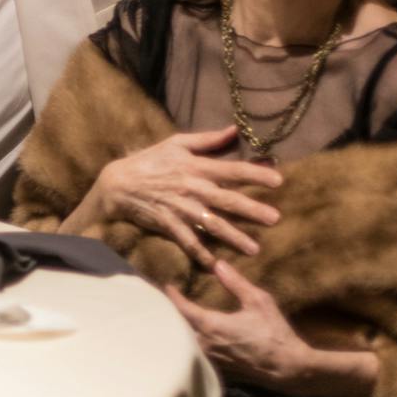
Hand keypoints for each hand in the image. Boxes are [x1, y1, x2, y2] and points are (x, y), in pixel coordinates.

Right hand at [67, 125, 280, 263]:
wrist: (117, 184)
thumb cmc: (150, 161)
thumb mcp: (177, 143)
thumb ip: (208, 139)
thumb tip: (235, 129)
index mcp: (197, 167)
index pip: (232, 170)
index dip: (255, 174)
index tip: (278, 180)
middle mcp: (192, 188)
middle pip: (227, 200)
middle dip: (252, 210)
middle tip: (275, 219)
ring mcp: (180, 209)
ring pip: (212, 225)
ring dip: (234, 237)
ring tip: (254, 249)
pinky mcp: (169, 225)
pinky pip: (188, 242)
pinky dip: (201, 255)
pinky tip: (215, 266)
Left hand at [167, 261, 375, 396]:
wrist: (287, 368)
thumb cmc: (274, 333)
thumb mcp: (258, 302)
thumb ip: (236, 283)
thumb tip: (218, 264)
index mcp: (210, 326)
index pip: (180, 308)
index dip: (170, 295)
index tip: (165, 284)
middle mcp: (203, 344)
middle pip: (175, 327)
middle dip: (167, 313)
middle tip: (159, 300)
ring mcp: (207, 359)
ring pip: (183, 341)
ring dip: (176, 329)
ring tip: (169, 316)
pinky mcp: (215, 369)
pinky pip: (194, 353)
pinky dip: (188, 342)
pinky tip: (189, 336)